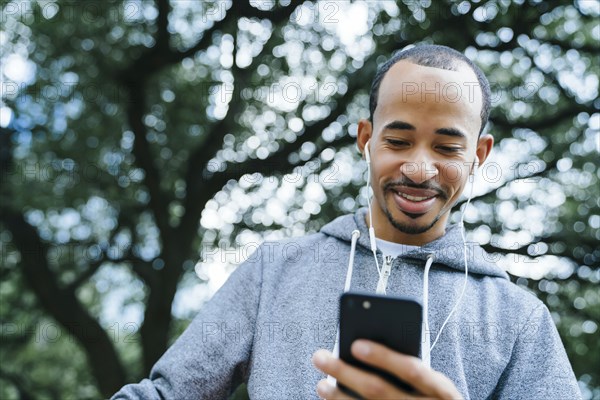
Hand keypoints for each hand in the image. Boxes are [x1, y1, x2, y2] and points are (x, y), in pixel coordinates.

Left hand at [311, 340, 462, 398]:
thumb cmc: (434, 399)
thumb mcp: (434, 385)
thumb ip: (409, 368)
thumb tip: (360, 348)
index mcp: (441, 391)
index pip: (411, 370)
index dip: (384, 357)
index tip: (355, 344)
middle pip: (379, 390)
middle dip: (345, 372)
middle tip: (319, 357)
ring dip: (339, 396)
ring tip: (320, 385)